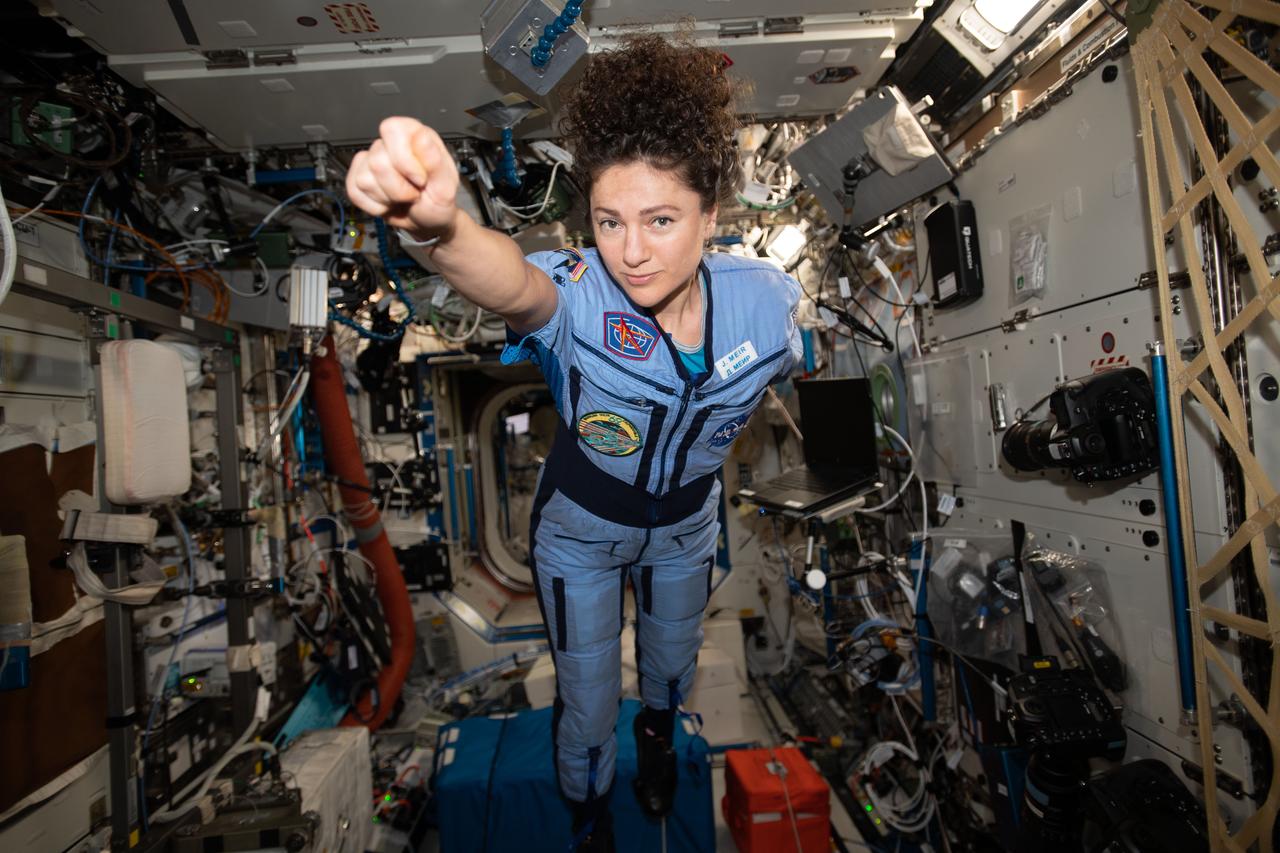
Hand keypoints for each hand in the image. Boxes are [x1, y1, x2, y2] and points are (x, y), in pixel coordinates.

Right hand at [346, 117, 459, 239]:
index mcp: (412, 135)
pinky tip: (389, 202)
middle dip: (398, 188)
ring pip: (364, 180)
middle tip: (414, 193)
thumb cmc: (437, 201)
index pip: (392, 130)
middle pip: (377, 162)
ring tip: (402, 198)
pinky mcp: (356, 179)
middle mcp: (389, 144)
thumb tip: (422, 137)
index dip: (404, 158)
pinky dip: (375, 206)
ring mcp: (369, 160)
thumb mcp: (446, 185)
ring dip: (388, 198)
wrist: (426, 222)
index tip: (420, 179)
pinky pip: (355, 193)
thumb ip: (435, 161)